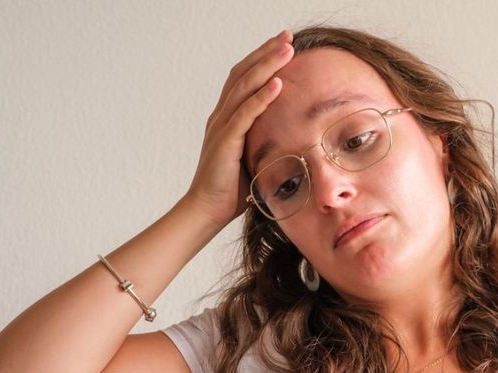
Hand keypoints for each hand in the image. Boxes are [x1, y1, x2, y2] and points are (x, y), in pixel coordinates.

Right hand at [184, 30, 293, 229]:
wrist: (207, 211)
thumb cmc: (231, 189)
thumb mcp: (251, 156)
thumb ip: (263, 139)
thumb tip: (290, 134)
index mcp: (226, 118)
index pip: (243, 79)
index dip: (262, 59)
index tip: (283, 44)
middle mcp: (220, 116)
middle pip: (243, 74)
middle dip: (266, 53)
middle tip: (287, 36)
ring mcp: (220, 127)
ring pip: (244, 87)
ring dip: (266, 66)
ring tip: (287, 50)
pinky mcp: (225, 141)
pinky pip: (245, 114)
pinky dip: (261, 97)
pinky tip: (278, 83)